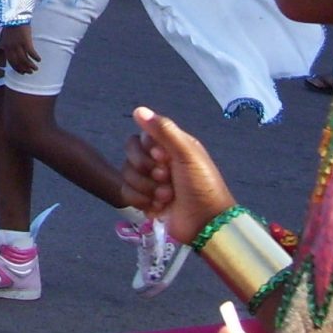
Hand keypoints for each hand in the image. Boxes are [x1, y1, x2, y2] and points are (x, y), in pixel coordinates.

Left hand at [0, 22, 39, 75]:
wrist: (15, 16)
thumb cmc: (10, 25)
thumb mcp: (5, 36)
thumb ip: (5, 44)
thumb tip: (6, 50)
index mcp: (6, 47)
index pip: (11, 62)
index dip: (17, 68)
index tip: (22, 72)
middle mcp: (11, 48)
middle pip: (18, 62)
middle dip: (24, 69)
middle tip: (30, 72)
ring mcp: (19, 45)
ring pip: (24, 59)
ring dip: (30, 65)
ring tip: (35, 68)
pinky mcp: (26, 41)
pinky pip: (31, 52)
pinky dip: (35, 57)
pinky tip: (39, 60)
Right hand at [123, 106, 236, 242]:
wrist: (206, 223)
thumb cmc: (201, 185)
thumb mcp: (187, 153)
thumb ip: (164, 130)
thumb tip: (138, 110)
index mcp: (169, 147)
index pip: (140, 138)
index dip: (147, 150)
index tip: (164, 158)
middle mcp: (157, 162)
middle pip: (130, 157)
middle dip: (146, 171)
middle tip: (166, 179)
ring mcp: (150, 183)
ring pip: (127, 176)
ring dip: (147, 188)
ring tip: (167, 197)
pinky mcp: (144, 202)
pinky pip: (127, 194)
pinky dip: (141, 201)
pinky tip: (159, 207)